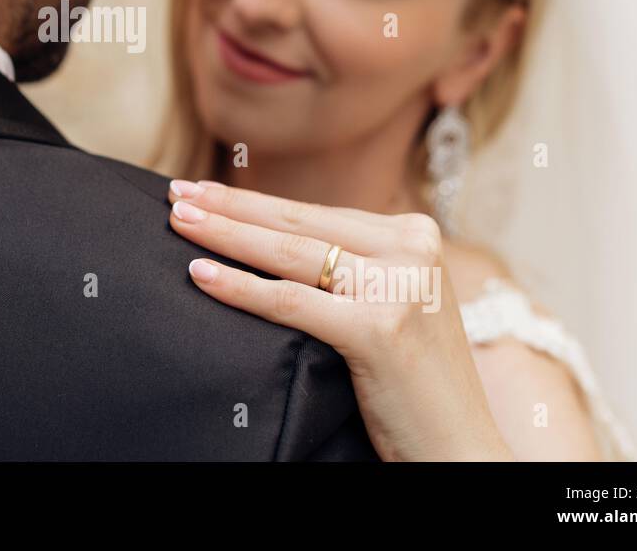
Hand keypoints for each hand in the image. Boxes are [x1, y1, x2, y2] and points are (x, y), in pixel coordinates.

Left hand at [167, 180, 513, 461]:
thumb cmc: (414, 379)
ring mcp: (399, 288)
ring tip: (179, 222)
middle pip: (299, 224)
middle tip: (177, 193)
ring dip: (225, 235)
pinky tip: (201, 275)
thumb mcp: (393, 301)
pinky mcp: (380, 330)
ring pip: (289, 255)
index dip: (255, 201)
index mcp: (415, 235)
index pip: (316, 213)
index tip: (205, 190)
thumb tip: (270, 234)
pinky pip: (291, 302)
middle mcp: (412, 251)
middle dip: (230, 206)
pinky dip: (240, 287)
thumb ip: (353, 266)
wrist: (460, 447)